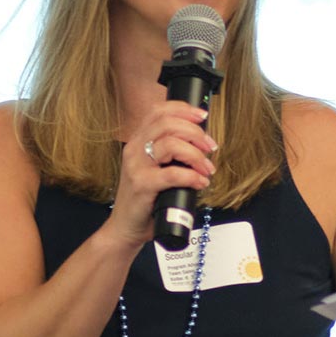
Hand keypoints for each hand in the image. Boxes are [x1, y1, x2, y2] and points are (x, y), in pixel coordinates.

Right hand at [108, 102, 217, 244]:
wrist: (125, 228)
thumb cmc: (146, 201)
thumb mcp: (156, 170)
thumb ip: (171, 155)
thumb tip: (201, 145)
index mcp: (138, 141)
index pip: (158, 111)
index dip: (183, 109)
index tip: (202, 116)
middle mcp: (134, 149)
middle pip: (167, 123)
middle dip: (195, 132)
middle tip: (210, 147)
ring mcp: (136, 166)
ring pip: (171, 144)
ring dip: (196, 154)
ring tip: (207, 168)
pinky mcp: (141, 185)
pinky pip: (172, 174)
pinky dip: (192, 176)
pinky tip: (200, 182)